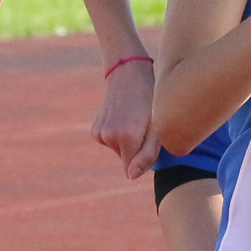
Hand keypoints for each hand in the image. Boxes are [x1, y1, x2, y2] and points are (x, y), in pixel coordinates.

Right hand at [94, 58, 160, 177]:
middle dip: (137, 148)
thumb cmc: (149, 99)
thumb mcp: (156, 127)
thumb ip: (147, 155)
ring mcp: (98, 134)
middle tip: (143, 124)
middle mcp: (108, 138)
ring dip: (127, 140)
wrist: (128, 73)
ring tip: (133, 118)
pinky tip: (122, 116)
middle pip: (126, 159)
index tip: (149, 138)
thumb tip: (131, 177)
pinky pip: (110, 142)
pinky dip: (117, 135)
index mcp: (126, 137)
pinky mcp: (94, 130)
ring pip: (118, 151)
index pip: (134, 168)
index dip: (145, 157)